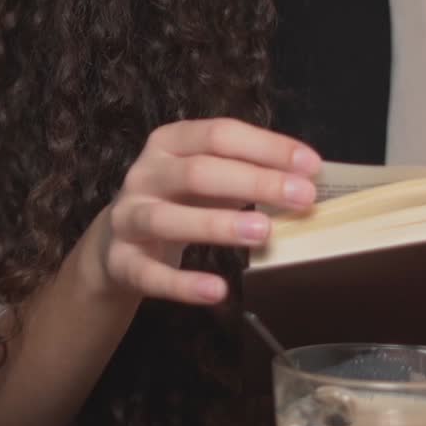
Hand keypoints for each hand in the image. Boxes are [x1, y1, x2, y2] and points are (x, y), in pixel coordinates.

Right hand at [95, 119, 319, 306]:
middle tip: (302, 197)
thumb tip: (307, 178)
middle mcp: (144, 174)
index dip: (267, 147)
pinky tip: (218, 291)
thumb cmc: (178, 201)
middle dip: (255, 182)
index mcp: (169, 142)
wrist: (114, 243)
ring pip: (169, 218)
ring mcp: (128, 217)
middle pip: (199, 172)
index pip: (220, 134)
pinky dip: (184, 284)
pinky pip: (150, 274)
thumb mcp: (208, 177)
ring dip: (219, 225)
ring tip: (265, 232)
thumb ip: (249, 173)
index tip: (311, 164)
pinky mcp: (119, 261)